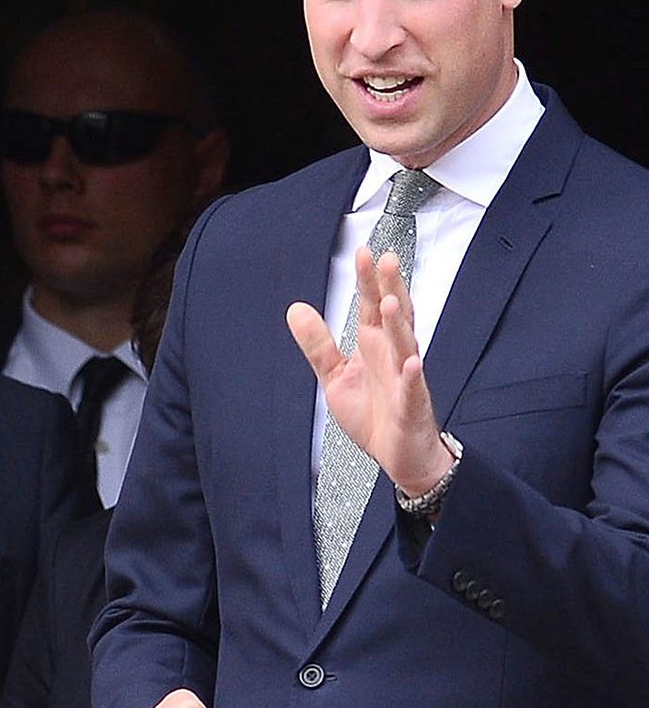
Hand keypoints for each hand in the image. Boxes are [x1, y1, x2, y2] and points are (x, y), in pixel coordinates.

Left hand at [286, 248, 451, 496]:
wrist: (398, 455)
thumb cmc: (374, 414)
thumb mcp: (335, 376)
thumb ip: (318, 344)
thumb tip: (295, 310)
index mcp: (374, 346)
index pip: (370, 306)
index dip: (368, 281)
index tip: (363, 252)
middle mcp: (393, 356)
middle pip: (392, 316)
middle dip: (389, 289)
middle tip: (386, 260)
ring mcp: (405, 379)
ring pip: (405, 346)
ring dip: (399, 325)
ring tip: (389, 303)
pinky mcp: (412, 406)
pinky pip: (413, 389)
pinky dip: (413, 376)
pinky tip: (412, 363)